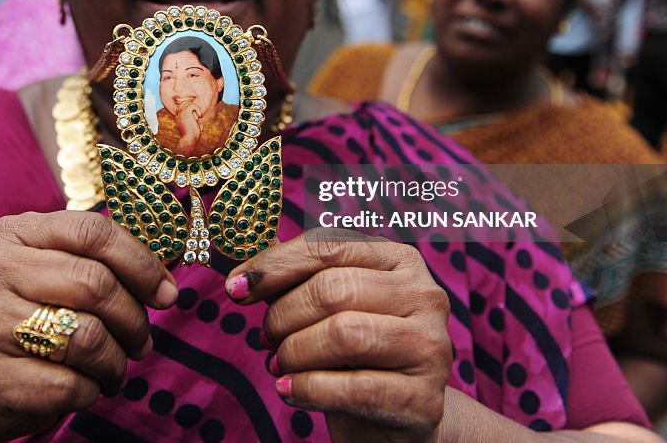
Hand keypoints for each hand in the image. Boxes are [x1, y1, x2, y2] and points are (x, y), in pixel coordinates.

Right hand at [0, 211, 177, 440]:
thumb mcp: (57, 274)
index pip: (92, 232)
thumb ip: (102, 264)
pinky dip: (90, 391)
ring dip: (116, 361)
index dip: (141, 263)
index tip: (167, 294)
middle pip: (94, 284)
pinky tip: (84, 387)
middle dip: (133, 319)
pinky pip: (67, 385)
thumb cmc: (34, 319)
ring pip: (86, 337)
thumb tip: (166, 286)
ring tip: (113, 368)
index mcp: (14, 232)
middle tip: (142, 342)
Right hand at [174, 102, 202, 153]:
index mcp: (178, 117)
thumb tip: (198, 115)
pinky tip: (199, 116)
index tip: (195, 112)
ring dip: (195, 108)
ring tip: (198, 116)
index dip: (188, 106)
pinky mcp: (186, 113)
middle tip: (197, 114)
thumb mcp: (191, 126)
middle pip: (184, 102)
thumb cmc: (192, 134)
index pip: (180, 105)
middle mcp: (178, 114)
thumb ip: (192, 120)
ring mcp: (181, 113)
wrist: (189, 138)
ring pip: (188, 103)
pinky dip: (198, 109)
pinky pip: (192, 105)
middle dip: (192, 106)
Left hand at [225, 230, 450, 442]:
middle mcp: (425, 295)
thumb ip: (296, 282)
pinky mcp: (425, 400)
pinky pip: (356, 388)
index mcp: (399, 259)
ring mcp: (431, 347)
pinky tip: (289, 390)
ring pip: (344, 334)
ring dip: (294, 352)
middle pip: (332, 289)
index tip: (235, 287)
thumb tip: (242, 278)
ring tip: (280, 364)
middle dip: (283, 315)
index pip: (327, 246)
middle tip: (267, 338)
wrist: (397, 419)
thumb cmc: (355, 353)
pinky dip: (309, 388)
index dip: (274, 266)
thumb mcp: (331, 308)